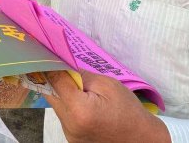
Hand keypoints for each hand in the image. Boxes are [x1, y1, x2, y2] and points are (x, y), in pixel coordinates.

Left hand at [45, 70, 170, 142]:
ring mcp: (69, 134)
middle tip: (57, 65)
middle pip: (50, 94)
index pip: (54, 81)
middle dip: (53, 79)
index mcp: (79, 110)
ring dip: (60, 92)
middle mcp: (69, 124)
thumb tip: (61, 65)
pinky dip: (67, 105)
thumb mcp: (107, 85)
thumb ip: (81, 75)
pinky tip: (79, 100)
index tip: (47, 53)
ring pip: (55, 105)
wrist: (141, 139)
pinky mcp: (72, 138)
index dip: (50, 65)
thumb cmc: (128, 110)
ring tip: (74, 85)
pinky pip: (63, 116)